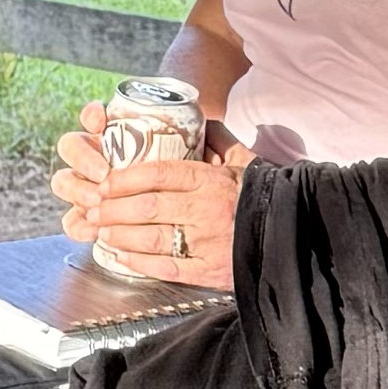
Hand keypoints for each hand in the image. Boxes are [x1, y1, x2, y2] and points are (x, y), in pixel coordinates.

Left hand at [51, 101, 248, 291]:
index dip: (124, 178)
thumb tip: (197, 117)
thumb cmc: (261, 195)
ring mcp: (207, 242)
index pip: (158, 173)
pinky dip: (138, 262)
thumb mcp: (243, 160)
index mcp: (211, 180)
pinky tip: (121, 256)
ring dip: (119, 235)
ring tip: (102, 231)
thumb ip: (217, 139)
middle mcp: (206, 209)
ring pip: (151, 237)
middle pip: (147, 206)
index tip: (105, 182)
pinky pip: (165, 268)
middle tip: (94, 209)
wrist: (293, 234)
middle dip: (113, 209)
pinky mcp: (210, 271)